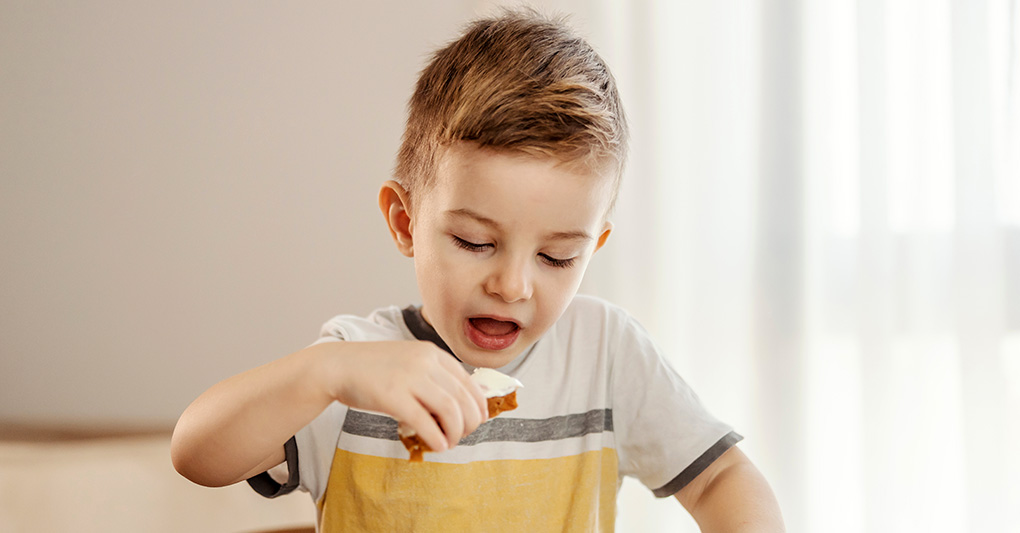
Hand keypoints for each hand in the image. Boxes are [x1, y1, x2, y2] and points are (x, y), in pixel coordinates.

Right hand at [320, 340, 487, 452]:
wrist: (337, 366)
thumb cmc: (373, 368)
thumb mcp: (409, 360)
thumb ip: (432, 375)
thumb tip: (459, 403)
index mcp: (431, 352)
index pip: (468, 380)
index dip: (478, 403)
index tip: (479, 419)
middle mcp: (424, 362)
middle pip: (463, 397)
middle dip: (469, 421)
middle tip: (463, 434)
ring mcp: (409, 378)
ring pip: (449, 410)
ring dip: (455, 432)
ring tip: (449, 442)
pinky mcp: (392, 396)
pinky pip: (424, 422)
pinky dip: (436, 438)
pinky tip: (438, 446)